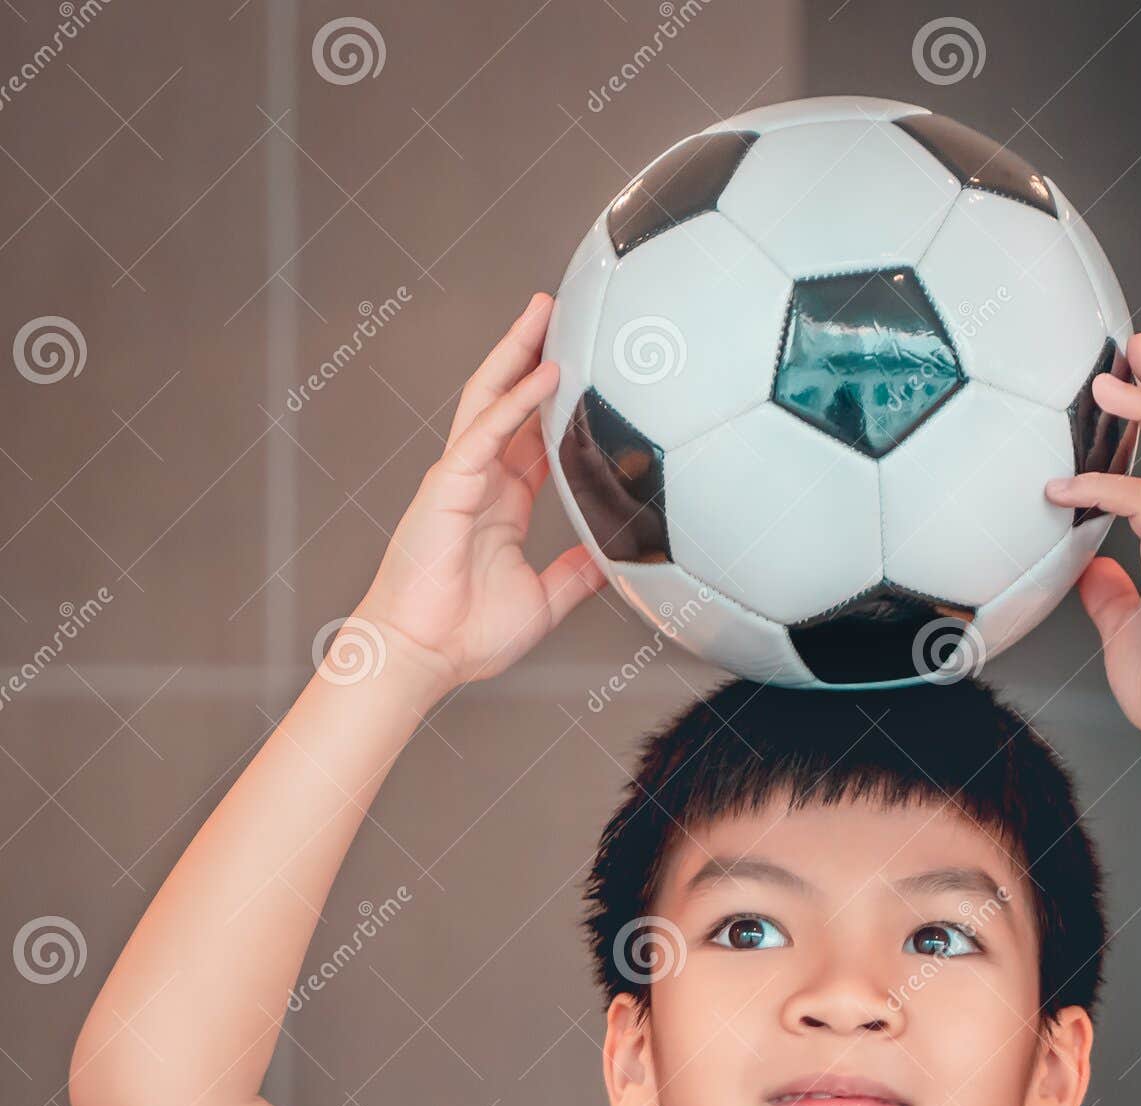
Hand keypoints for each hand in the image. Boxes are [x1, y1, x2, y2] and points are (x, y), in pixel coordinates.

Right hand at [354, 291, 607, 690]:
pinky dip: (518, 400)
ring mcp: (460, 479)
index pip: (531, 437)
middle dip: (529, 354)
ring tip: (543, 311)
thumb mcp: (546, 600)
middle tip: (558, 312)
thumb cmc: (466, 636)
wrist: (422, 657)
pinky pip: (487, 431)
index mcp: (499, 505)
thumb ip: (578, 574)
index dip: (553, 402)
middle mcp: (478, 482)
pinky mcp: (448, 485)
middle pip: (506, 401)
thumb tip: (616, 558)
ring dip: (517, 353)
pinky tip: (546, 372)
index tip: (582, 370)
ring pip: (490, 399)